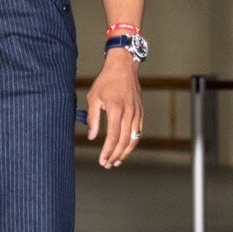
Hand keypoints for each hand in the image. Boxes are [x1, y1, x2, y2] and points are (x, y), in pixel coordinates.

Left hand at [86, 49, 143, 168]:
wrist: (123, 67)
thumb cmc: (106, 81)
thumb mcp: (93, 97)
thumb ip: (92, 118)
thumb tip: (91, 137)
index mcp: (116, 110)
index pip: (113, 137)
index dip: (107, 151)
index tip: (102, 160)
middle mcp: (129, 113)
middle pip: (124, 141)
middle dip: (116, 155)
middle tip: (108, 164)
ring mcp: (137, 113)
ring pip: (134, 139)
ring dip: (125, 152)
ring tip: (117, 161)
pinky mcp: (141, 112)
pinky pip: (139, 131)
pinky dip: (133, 142)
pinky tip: (125, 148)